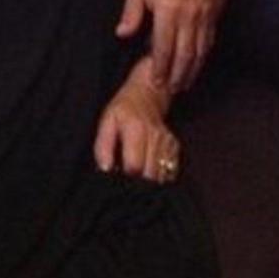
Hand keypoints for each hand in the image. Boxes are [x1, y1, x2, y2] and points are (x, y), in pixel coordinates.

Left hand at [94, 60, 179, 182]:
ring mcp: (167, 143)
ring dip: (148, 181)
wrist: (147, 95)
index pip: (134, 166)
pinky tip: (148, 168)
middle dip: (137, 182)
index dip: (125, 175)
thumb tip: (105, 169)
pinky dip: (159, 176)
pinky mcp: (175, 147)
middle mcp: (155, 137)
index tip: (119, 174)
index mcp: (136, 129)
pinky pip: (169, 172)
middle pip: (149, 175)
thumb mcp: (106, 121)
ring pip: (161, 177)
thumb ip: (103, 146)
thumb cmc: (123, 110)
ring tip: (137, 173)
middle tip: (127, 176)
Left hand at [116, 0, 215, 91]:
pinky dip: (203, 53)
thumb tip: (123, 34)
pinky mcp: (211, 7)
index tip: (154, 81)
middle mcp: (189, 14)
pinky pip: (209, 36)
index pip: (163, 47)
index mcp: (168, 9)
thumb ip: (132, 12)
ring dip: (192, 68)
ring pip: (200, 48)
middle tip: (169, 90)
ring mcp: (203, 11)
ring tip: (184, 83)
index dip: (159, 67)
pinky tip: (197, 61)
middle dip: (177, 74)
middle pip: (185, 53)